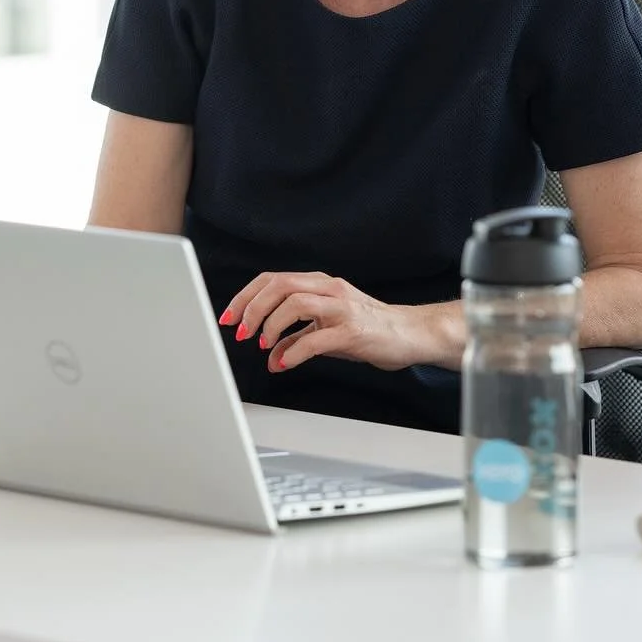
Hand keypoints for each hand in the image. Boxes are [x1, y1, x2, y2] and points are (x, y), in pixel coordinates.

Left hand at [218, 272, 424, 372]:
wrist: (411, 333)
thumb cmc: (371, 329)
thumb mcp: (326, 332)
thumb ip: (297, 340)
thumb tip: (271, 357)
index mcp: (320, 285)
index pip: (274, 279)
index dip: (246, 296)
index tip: (229, 317)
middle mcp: (330, 289)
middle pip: (280, 285)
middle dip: (252, 307)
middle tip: (240, 330)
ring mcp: (342, 308)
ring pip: (295, 302)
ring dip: (270, 324)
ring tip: (261, 343)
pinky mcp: (352, 330)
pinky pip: (316, 338)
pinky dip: (294, 351)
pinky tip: (285, 362)